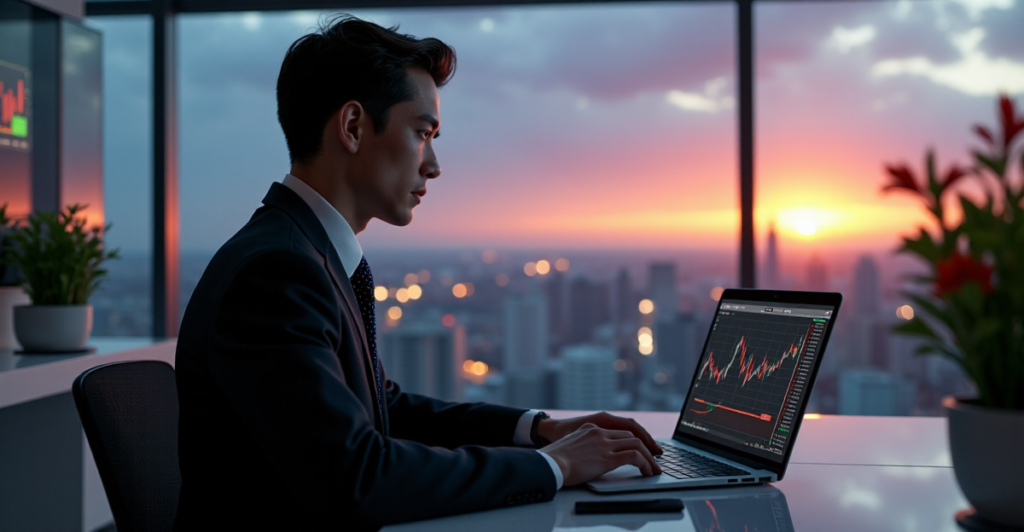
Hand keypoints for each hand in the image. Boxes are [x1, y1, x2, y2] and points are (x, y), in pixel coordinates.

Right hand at [539, 423, 661, 486]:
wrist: (548, 464)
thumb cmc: (553, 460)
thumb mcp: (569, 446)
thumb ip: (582, 447)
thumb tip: (586, 459)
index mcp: (590, 428)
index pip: (618, 430)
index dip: (633, 440)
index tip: (641, 449)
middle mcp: (599, 432)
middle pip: (631, 435)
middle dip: (645, 447)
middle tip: (653, 459)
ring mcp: (604, 443)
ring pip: (637, 445)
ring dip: (649, 457)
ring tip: (654, 468)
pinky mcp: (607, 457)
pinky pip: (634, 457)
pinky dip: (645, 463)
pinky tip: (648, 471)